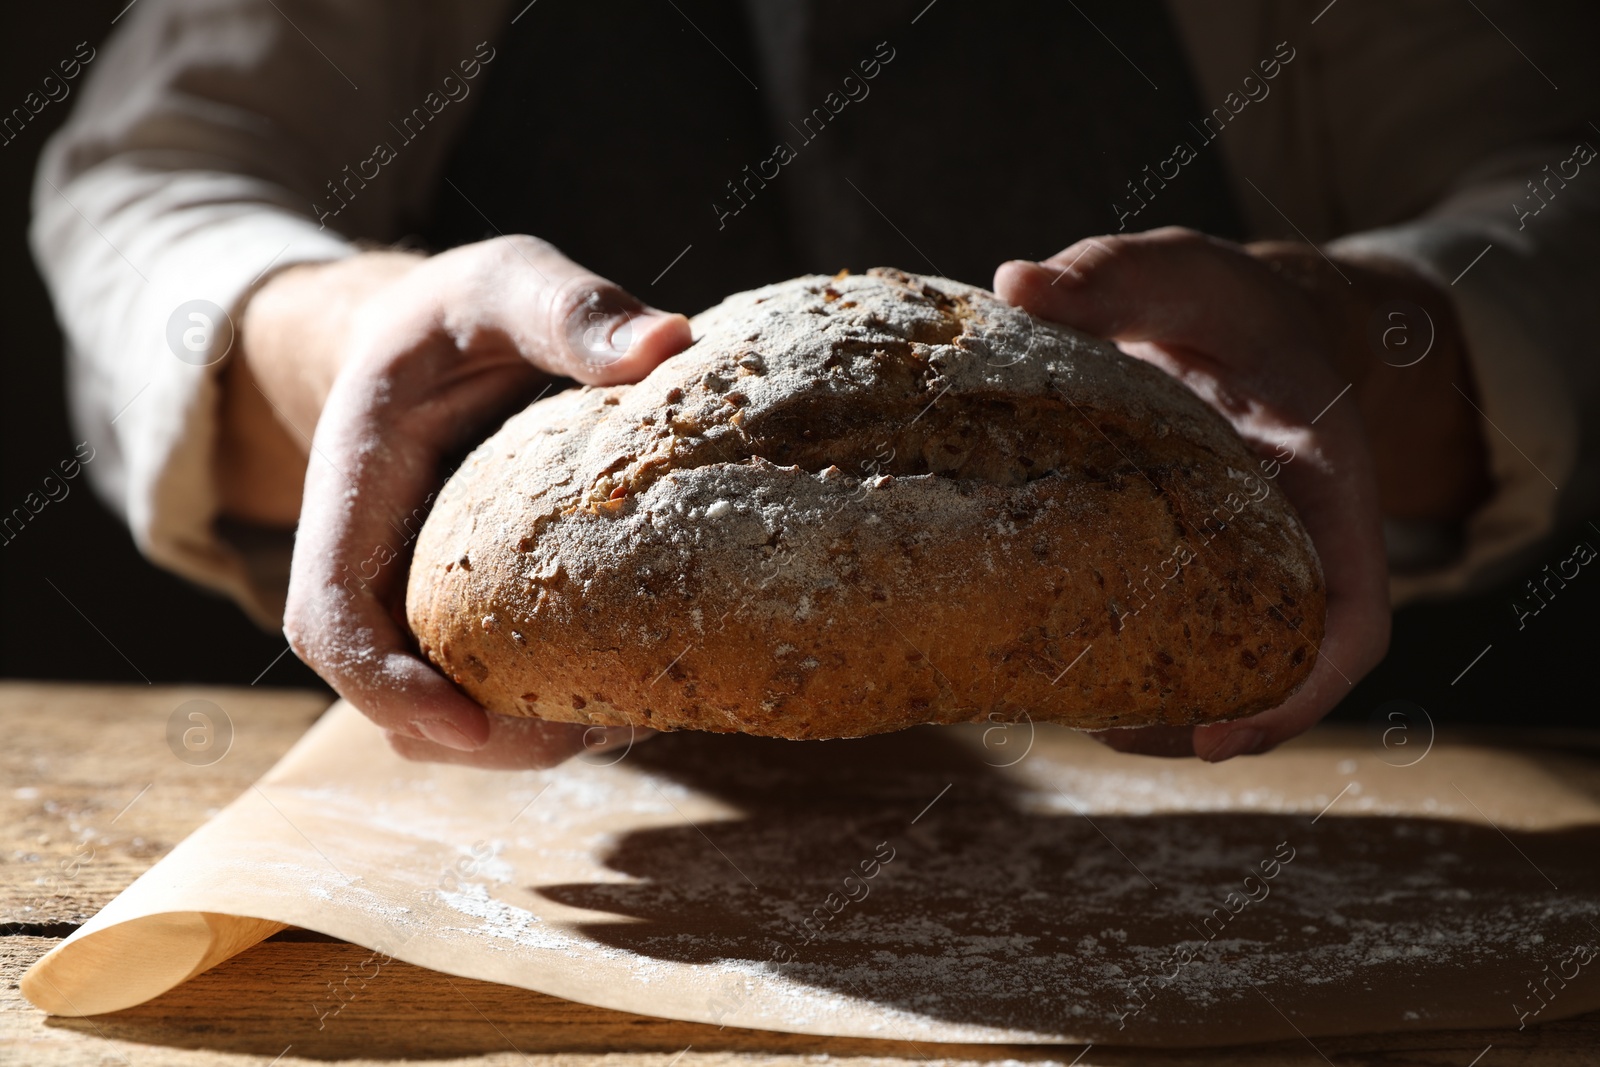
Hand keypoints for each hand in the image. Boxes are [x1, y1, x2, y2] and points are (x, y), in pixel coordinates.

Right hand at [231, 237, 691, 765]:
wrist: (445, 337)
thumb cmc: (466, 312)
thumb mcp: (508, 282)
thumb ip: (568, 307)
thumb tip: (666, 343)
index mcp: (354, 494)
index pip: (330, 621)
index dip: (385, 688)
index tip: (467, 725)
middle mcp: (378, 567)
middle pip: (391, 700)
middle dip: (479, 740)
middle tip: (589, 735)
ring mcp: (424, 599)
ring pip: (449, 712)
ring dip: (525, 738)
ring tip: (626, 720)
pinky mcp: (478, 613)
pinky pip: (499, 684)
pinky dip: (557, 706)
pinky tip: (637, 690)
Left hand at [995, 227, 1488, 759]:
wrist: (1244, 316)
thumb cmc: (1226, 300)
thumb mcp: (1178, 271)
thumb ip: (1110, 275)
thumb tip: (1016, 284)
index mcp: (1320, 478)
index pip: (1354, 613)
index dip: (1306, 686)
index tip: (1225, 733)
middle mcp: (1298, 534)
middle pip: (1290, 660)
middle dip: (1221, 717)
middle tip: (1121, 734)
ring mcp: (1254, 556)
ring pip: (1241, 657)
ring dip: (1177, 705)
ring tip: (1091, 722)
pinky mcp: (1203, 559)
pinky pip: (1194, 626)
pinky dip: (1151, 661)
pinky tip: (1080, 667)